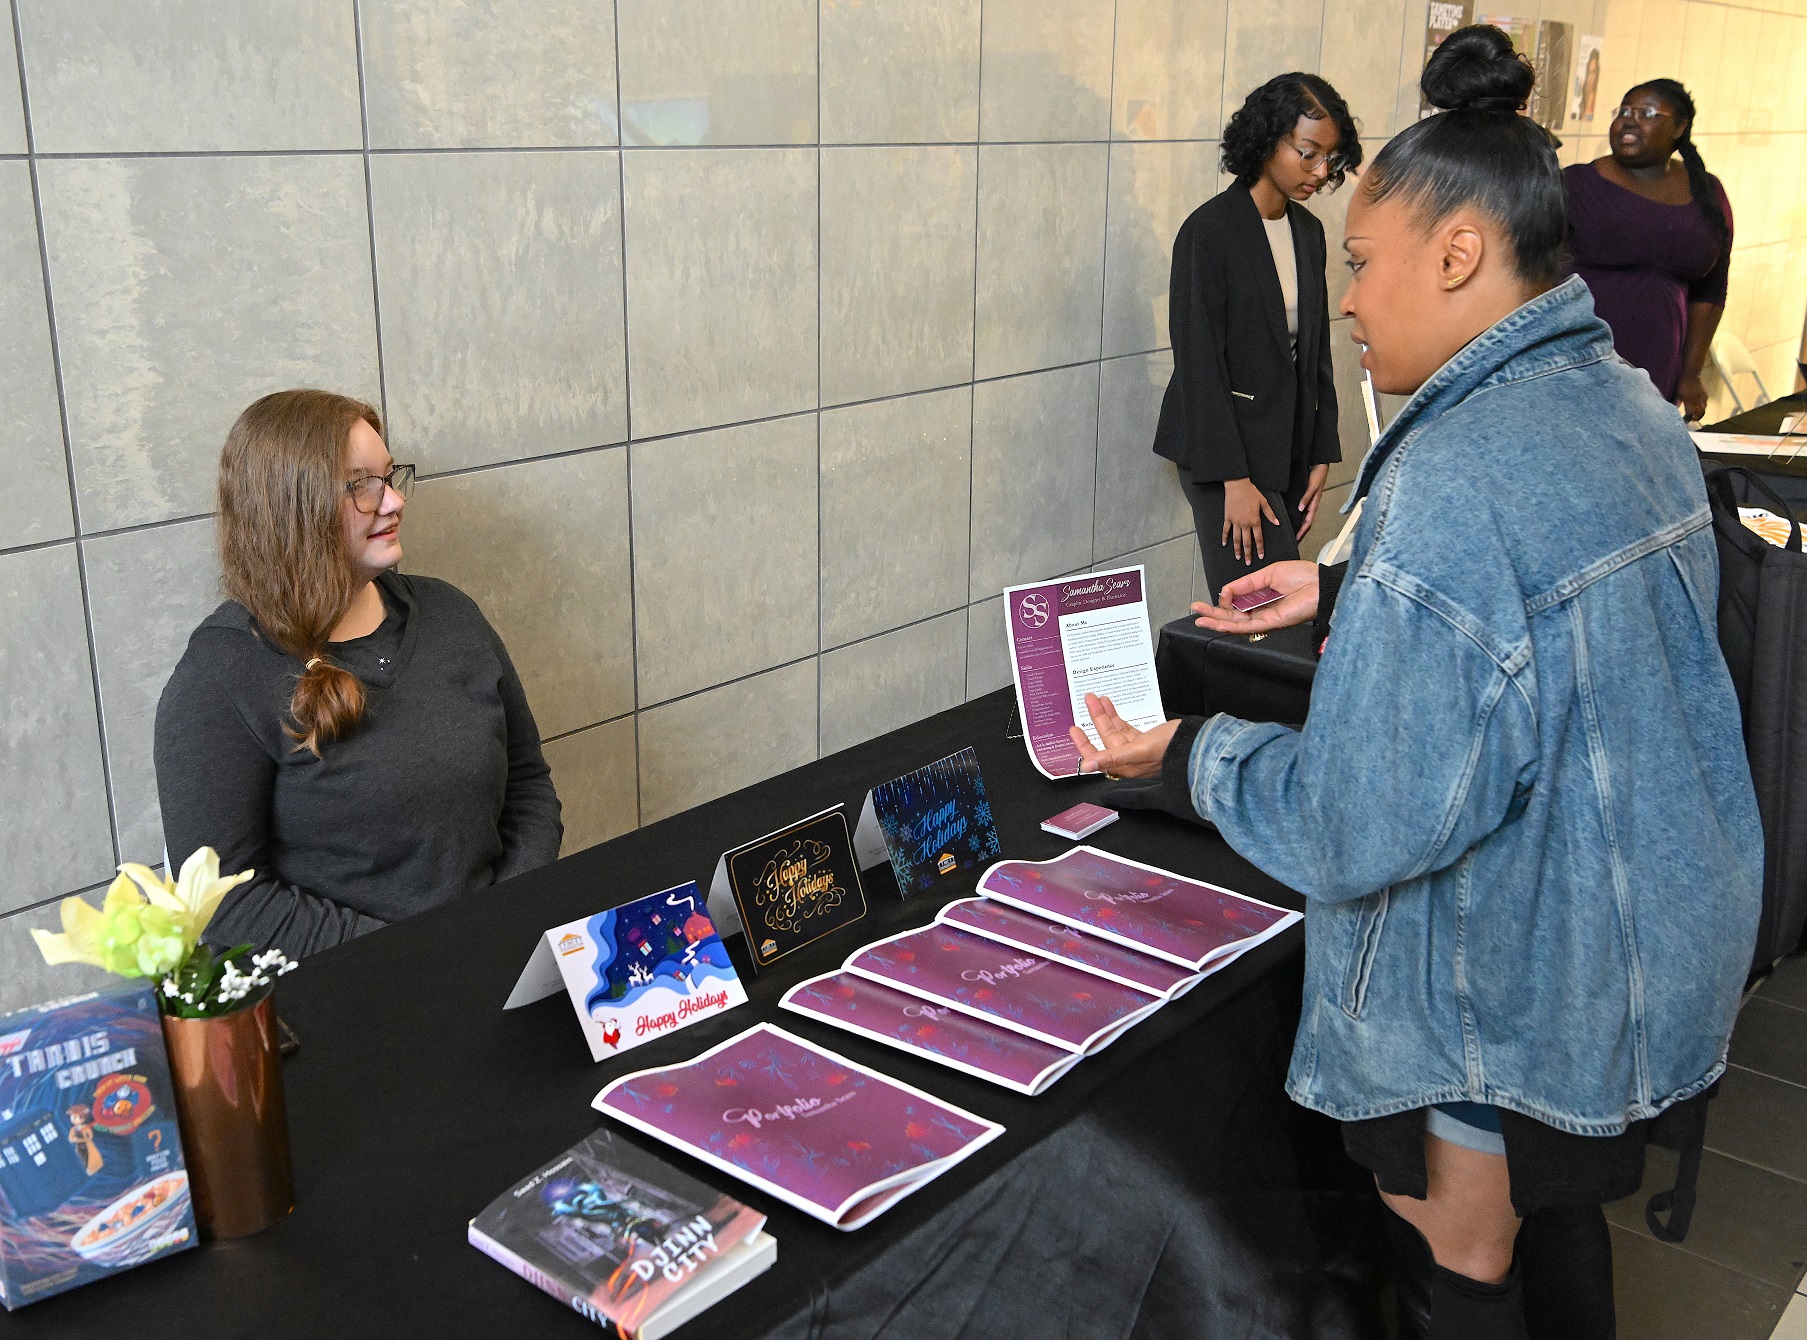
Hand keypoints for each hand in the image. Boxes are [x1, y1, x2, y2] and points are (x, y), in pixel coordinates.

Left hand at [1068, 693, 1178, 778]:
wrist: (1198, 744)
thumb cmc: (1172, 749)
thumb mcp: (1138, 750)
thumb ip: (1111, 758)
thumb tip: (1087, 766)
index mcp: (1125, 766)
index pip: (1096, 757)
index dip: (1083, 745)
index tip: (1074, 729)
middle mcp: (1129, 760)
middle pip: (1105, 739)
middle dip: (1095, 719)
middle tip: (1087, 700)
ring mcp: (1137, 750)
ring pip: (1115, 731)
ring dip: (1105, 715)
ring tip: (1097, 698)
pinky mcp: (1146, 741)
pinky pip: (1126, 729)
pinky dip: (1118, 717)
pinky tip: (1111, 706)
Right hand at [1193, 560, 1319, 634]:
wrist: (1320, 584)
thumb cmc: (1302, 577)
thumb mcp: (1267, 573)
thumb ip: (1245, 584)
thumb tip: (1226, 591)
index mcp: (1261, 598)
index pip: (1236, 604)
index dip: (1223, 600)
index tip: (1217, 594)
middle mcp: (1261, 611)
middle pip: (1232, 616)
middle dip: (1212, 613)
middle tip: (1196, 610)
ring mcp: (1265, 619)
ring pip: (1235, 624)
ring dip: (1216, 621)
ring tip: (1199, 619)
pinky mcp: (1270, 625)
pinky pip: (1246, 627)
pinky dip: (1230, 625)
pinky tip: (1217, 623)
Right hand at [1221, 478, 1279, 565]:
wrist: (1237, 486)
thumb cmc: (1251, 493)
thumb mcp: (1264, 503)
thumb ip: (1270, 515)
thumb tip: (1277, 523)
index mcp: (1255, 521)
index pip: (1258, 538)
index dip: (1260, 548)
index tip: (1260, 556)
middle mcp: (1245, 524)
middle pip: (1247, 542)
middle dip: (1248, 553)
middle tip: (1248, 562)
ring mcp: (1235, 522)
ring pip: (1236, 539)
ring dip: (1237, 549)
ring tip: (1238, 557)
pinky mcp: (1228, 518)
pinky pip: (1226, 530)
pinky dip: (1225, 538)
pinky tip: (1224, 544)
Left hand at [1296, 463, 1329, 539]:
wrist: (1320, 465)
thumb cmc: (1318, 475)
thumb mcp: (1312, 486)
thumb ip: (1306, 497)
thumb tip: (1301, 509)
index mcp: (1314, 504)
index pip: (1308, 521)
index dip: (1303, 530)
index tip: (1297, 538)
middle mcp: (1311, 504)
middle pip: (1306, 521)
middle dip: (1301, 531)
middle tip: (1294, 539)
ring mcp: (1309, 501)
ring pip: (1305, 517)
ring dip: (1300, 524)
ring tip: (1292, 531)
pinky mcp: (1307, 497)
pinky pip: (1303, 510)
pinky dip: (1298, 516)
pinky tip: (1292, 517)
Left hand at [1676, 373, 1707, 423]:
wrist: (1692, 374)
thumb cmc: (1683, 383)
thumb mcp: (1678, 393)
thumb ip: (1677, 401)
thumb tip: (1674, 409)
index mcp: (1689, 400)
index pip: (1690, 413)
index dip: (1688, 418)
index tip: (1684, 420)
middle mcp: (1697, 400)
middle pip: (1699, 413)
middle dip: (1695, 418)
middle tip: (1691, 419)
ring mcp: (1702, 397)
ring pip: (1704, 409)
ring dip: (1700, 414)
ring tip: (1695, 415)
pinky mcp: (1705, 394)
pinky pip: (1705, 403)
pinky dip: (1703, 407)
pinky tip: (1699, 407)